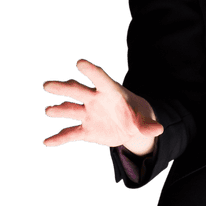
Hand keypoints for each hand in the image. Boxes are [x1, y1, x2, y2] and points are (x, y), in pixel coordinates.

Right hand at [43, 59, 162, 154]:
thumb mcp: (145, 120)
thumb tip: (158, 130)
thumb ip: (148, 125)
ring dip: (59, 110)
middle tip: (48, 86)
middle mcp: (95, 100)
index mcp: (111, 91)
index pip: (101, 79)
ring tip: (50, 111)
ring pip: (70, 110)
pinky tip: (48, 142)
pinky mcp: (86, 130)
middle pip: (78, 91)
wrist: (132, 125)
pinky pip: (70, 133)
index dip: (91, 71)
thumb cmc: (138, 115)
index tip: (80, 63)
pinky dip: (59, 138)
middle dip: (64, 88)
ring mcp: (89, 114)